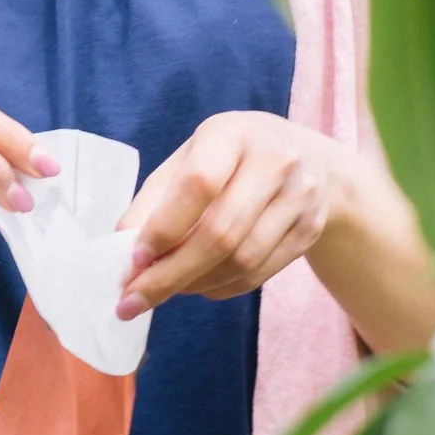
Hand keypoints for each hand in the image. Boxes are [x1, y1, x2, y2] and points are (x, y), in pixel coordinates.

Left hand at [115, 112, 353, 320]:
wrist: (308, 157)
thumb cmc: (229, 157)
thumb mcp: (190, 158)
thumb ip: (155, 199)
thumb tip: (123, 251)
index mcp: (233, 134)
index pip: (198, 185)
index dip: (164, 228)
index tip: (133, 260)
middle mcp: (274, 162)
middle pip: (221, 233)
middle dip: (171, 274)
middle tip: (134, 300)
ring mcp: (299, 197)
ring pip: (242, 260)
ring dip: (195, 284)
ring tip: (164, 290)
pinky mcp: (310, 230)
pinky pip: (260, 274)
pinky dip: (221, 287)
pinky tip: (198, 286)